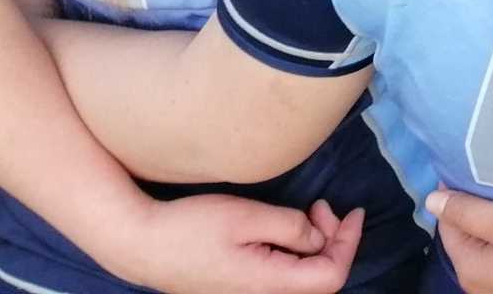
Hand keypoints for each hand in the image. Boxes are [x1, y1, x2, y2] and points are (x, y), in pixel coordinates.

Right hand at [113, 195, 364, 293]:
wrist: (140, 245)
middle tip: (323, 206)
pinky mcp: (236, 289)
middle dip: (334, 242)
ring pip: (299, 280)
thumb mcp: (248, 217)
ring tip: (309, 212)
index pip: (330, 278)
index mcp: (266, 285)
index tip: (352, 212)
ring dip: (314, 246)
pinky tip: (287, 229)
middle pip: (318, 281)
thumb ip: (292, 228)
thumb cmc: (192, 227)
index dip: (349, 245)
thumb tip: (319, 238)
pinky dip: (295, 253)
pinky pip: (280, 278)